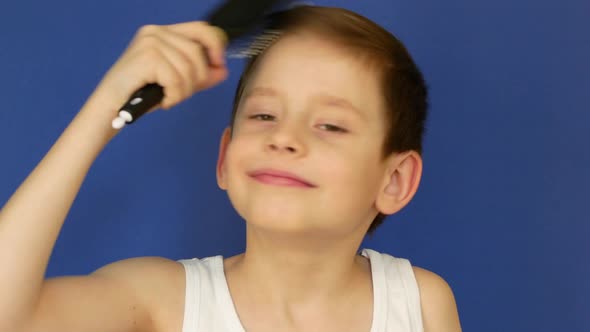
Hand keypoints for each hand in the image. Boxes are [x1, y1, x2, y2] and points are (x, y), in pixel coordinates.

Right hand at [91, 21, 228, 113]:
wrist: (110, 108)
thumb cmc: (140, 93)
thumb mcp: (177, 81)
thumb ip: (200, 75)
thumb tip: (222, 70)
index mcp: (164, 33)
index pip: (201, 29)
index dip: (215, 46)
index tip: (218, 65)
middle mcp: (156, 32)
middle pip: (197, 52)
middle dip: (196, 79)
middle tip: (181, 94)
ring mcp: (150, 43)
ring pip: (188, 68)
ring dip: (183, 91)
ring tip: (169, 97)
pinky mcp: (147, 57)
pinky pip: (177, 79)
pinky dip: (174, 96)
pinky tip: (163, 100)